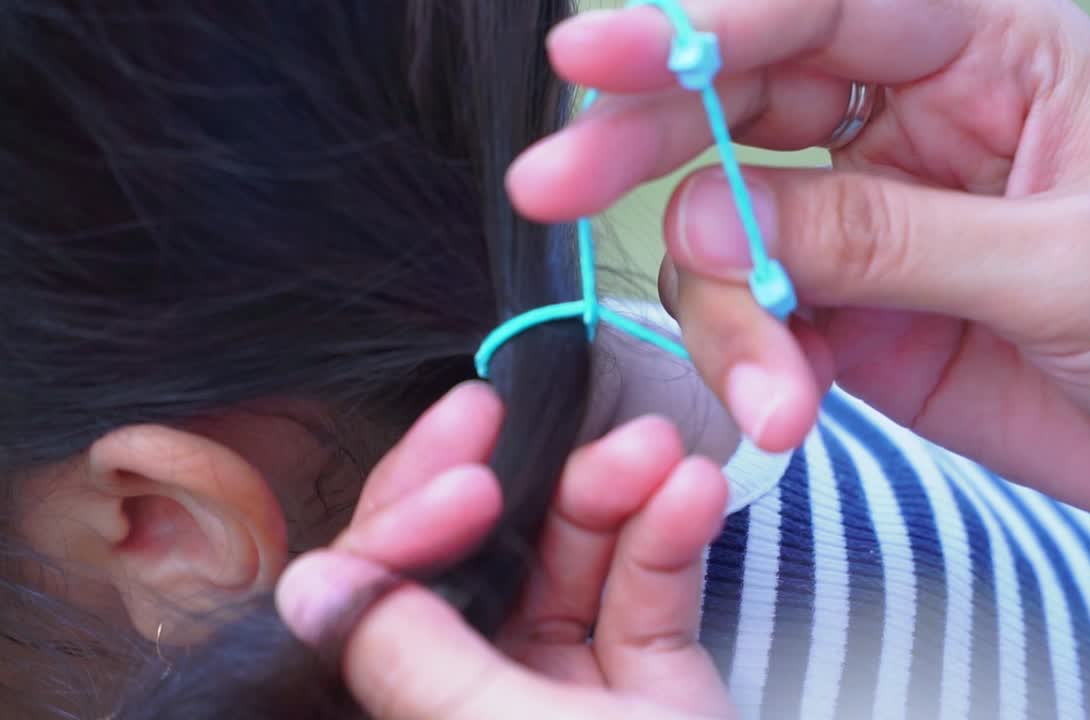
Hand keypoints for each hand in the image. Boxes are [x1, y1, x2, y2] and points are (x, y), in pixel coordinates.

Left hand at [276, 382, 735, 718]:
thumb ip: (406, 661)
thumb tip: (309, 584)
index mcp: (420, 713)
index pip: (380, 597)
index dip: (412, 520)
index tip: (470, 473)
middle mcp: (479, 698)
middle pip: (477, 561)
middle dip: (519, 485)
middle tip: (533, 415)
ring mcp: (565, 689)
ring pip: (569, 562)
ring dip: (613, 495)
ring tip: (658, 451)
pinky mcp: (649, 683)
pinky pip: (649, 593)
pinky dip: (673, 537)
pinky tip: (695, 490)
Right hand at [507, 0, 1089, 541]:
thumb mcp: (1075, 264)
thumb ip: (891, 237)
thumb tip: (720, 221)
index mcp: (986, 48)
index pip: (818, 12)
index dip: (695, 25)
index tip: (590, 58)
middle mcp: (910, 122)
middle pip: (738, 106)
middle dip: (645, 146)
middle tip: (552, 188)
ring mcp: (872, 226)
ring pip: (733, 236)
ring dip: (728, 314)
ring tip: (775, 398)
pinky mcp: (857, 320)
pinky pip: (762, 327)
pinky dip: (752, 371)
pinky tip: (783, 419)